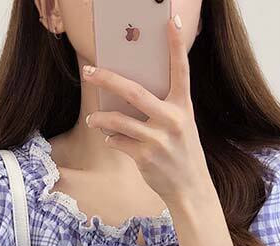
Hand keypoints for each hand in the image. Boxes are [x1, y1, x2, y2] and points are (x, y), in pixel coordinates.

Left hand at [82, 14, 211, 206]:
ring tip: (94, 118)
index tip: (171, 21)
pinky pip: (118, 142)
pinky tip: (111, 139)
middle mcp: (172, 120)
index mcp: (184, 107)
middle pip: (133, 91)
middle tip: (88, 72)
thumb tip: (127, 94)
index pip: (181, 70)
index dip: (176, 45)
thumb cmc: (183, 153)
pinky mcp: (145, 157)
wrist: (191, 190)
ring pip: (119, 120)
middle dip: (107, 79)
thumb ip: (164, 109)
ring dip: (101, 117)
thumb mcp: (182, 126)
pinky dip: (112, 139)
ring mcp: (158, 140)